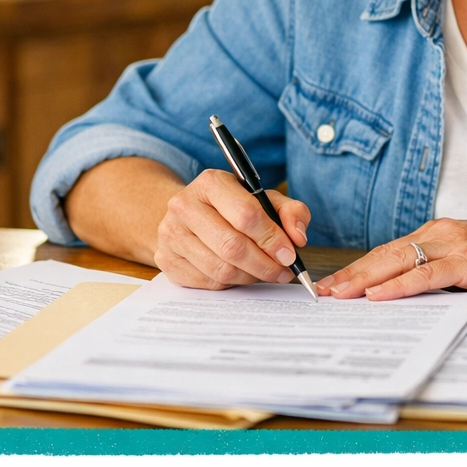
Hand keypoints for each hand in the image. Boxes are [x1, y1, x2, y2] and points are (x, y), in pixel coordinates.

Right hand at [153, 168, 311, 289]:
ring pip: (221, 269)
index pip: (246, 215)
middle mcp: (185, 206)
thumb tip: (298, 237)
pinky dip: (232, 283)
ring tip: (266, 272)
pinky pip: (208, 282)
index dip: (272, 238)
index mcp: (210, 183)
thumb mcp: (264, 198)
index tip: (290, 254)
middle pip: (233, 246)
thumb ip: (290, 211)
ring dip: (251, 276)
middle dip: (265, 264)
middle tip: (283, 271)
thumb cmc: (232, 206)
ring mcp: (172, 235)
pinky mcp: (167, 260)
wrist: (188, 213)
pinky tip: (241, 273)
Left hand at [316, 217, 466, 300]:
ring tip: (339, 294)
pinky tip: (379, 295)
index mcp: (436, 234)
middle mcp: (439, 234)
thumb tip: (405, 295)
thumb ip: (439, 272)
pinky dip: (399, 285)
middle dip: (351, 274)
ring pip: (398, 262)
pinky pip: (426, 275)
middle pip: (384, 255)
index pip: (388, 252)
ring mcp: (453, 245)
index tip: (333, 284)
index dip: (358, 268)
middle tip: (322, 292)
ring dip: (365, 280)